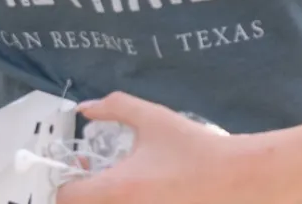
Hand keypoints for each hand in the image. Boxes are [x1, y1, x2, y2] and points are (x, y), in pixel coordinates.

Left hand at [58, 92, 277, 203]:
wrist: (235, 176)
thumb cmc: (193, 148)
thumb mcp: (153, 119)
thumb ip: (116, 107)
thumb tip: (86, 108)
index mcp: (117, 188)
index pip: (66, 197)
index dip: (66, 182)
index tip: (79, 170)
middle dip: (84, 193)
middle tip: (96, 176)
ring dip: (105, 197)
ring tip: (124, 181)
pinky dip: (128, 199)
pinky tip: (145, 189)